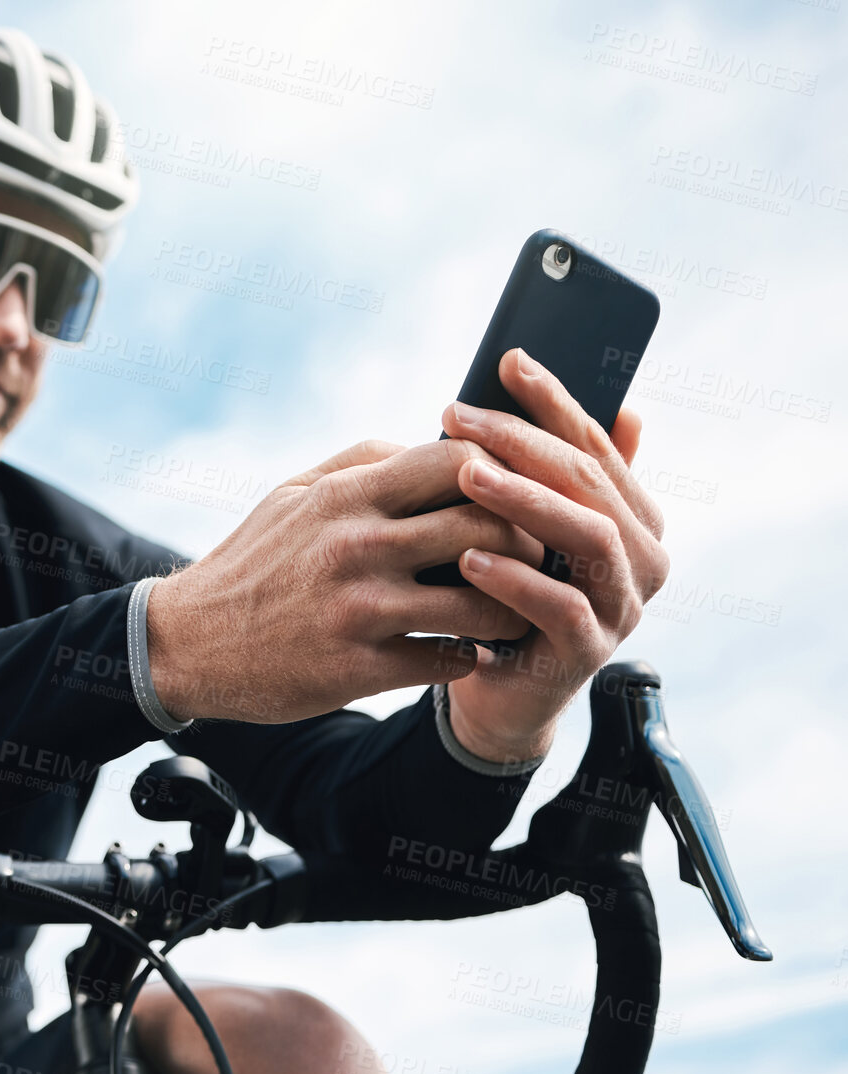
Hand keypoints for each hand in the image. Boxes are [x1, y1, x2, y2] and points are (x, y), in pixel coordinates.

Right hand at [145, 437, 544, 723]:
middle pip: (486, 529)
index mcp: (346, 495)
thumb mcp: (295, 493)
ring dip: (512, 610)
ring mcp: (358, 611)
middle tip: (536, 557)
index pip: (458, 461)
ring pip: (481, 604)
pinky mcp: (356, 670)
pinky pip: (447, 661)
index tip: (515, 493)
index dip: (504, 472)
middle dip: (527, 542)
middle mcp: (356, 547)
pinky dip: (469, 658)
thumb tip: (439, 443)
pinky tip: (469, 652)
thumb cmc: (254, 561)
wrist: (189, 642)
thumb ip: (366, 462)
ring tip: (516, 611)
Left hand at [439, 347, 669, 762]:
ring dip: (524, 501)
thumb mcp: (523, 526)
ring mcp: (622, 606)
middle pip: (589, 482)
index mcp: (632, 516)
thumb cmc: (503, 593)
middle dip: (523, 442)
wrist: (493, 687)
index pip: (596, 443)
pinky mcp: (590, 651)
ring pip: (587, 536)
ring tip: (465, 476)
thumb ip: (550, 473)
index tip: (507, 361)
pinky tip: (468, 559)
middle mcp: (642, 557)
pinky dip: (515, 579)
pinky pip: (561, 606)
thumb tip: (613, 404)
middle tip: (458, 418)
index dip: (553, 400)